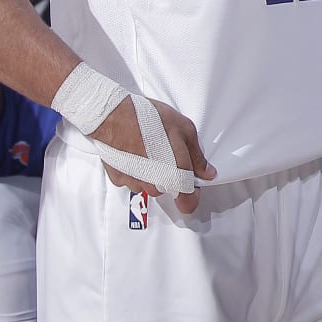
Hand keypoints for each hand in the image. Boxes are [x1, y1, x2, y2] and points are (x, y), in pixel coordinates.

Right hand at [89, 95, 214, 213]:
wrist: (114, 117)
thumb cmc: (149, 121)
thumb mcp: (185, 131)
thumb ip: (198, 157)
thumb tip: (207, 172)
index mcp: (174, 177)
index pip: (187, 204)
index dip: (192, 195)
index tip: (193, 184)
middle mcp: (154, 185)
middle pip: (168, 189)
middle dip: (170, 175)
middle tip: (168, 152)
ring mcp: (135, 183)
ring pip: (149, 184)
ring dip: (151, 171)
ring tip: (149, 148)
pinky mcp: (119, 178)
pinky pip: (132, 178)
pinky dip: (134, 168)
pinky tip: (135, 150)